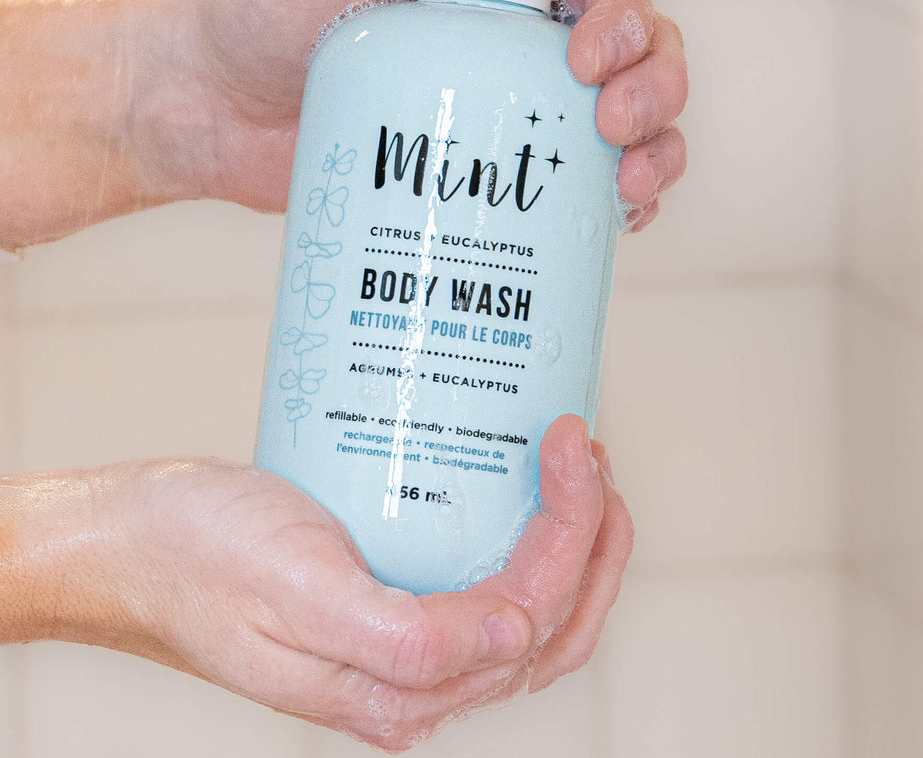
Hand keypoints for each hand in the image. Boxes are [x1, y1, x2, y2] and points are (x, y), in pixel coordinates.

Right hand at [0, 416, 629, 750]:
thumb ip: (404, 638)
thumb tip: (514, 642)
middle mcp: (411, 676)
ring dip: (571, 540)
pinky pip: (481, 580)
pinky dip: (524, 536)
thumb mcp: (296, 590)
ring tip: (574, 461)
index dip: (572, 529)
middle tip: (584, 447)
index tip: (567, 439)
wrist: (128, 543)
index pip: (530, 617)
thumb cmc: (197, 557)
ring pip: (526, 608)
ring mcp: (402, 641)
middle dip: (591, 537)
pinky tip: (521, 482)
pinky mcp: (387, 600)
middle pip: (548, 623)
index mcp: (396, 686)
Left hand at [185, 0, 686, 230]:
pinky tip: (621, 217)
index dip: (623, 14)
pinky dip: (619, 200)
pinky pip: (583, 181)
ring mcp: (519, 102)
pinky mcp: (498, 166)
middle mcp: (528, 29)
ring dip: (656, 146)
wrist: (219, 102)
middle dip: (652, 85)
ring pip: (630, 117)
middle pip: (640, 48)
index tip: (587, 60)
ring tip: (631, 185)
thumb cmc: (272, 2)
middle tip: (615, 126)